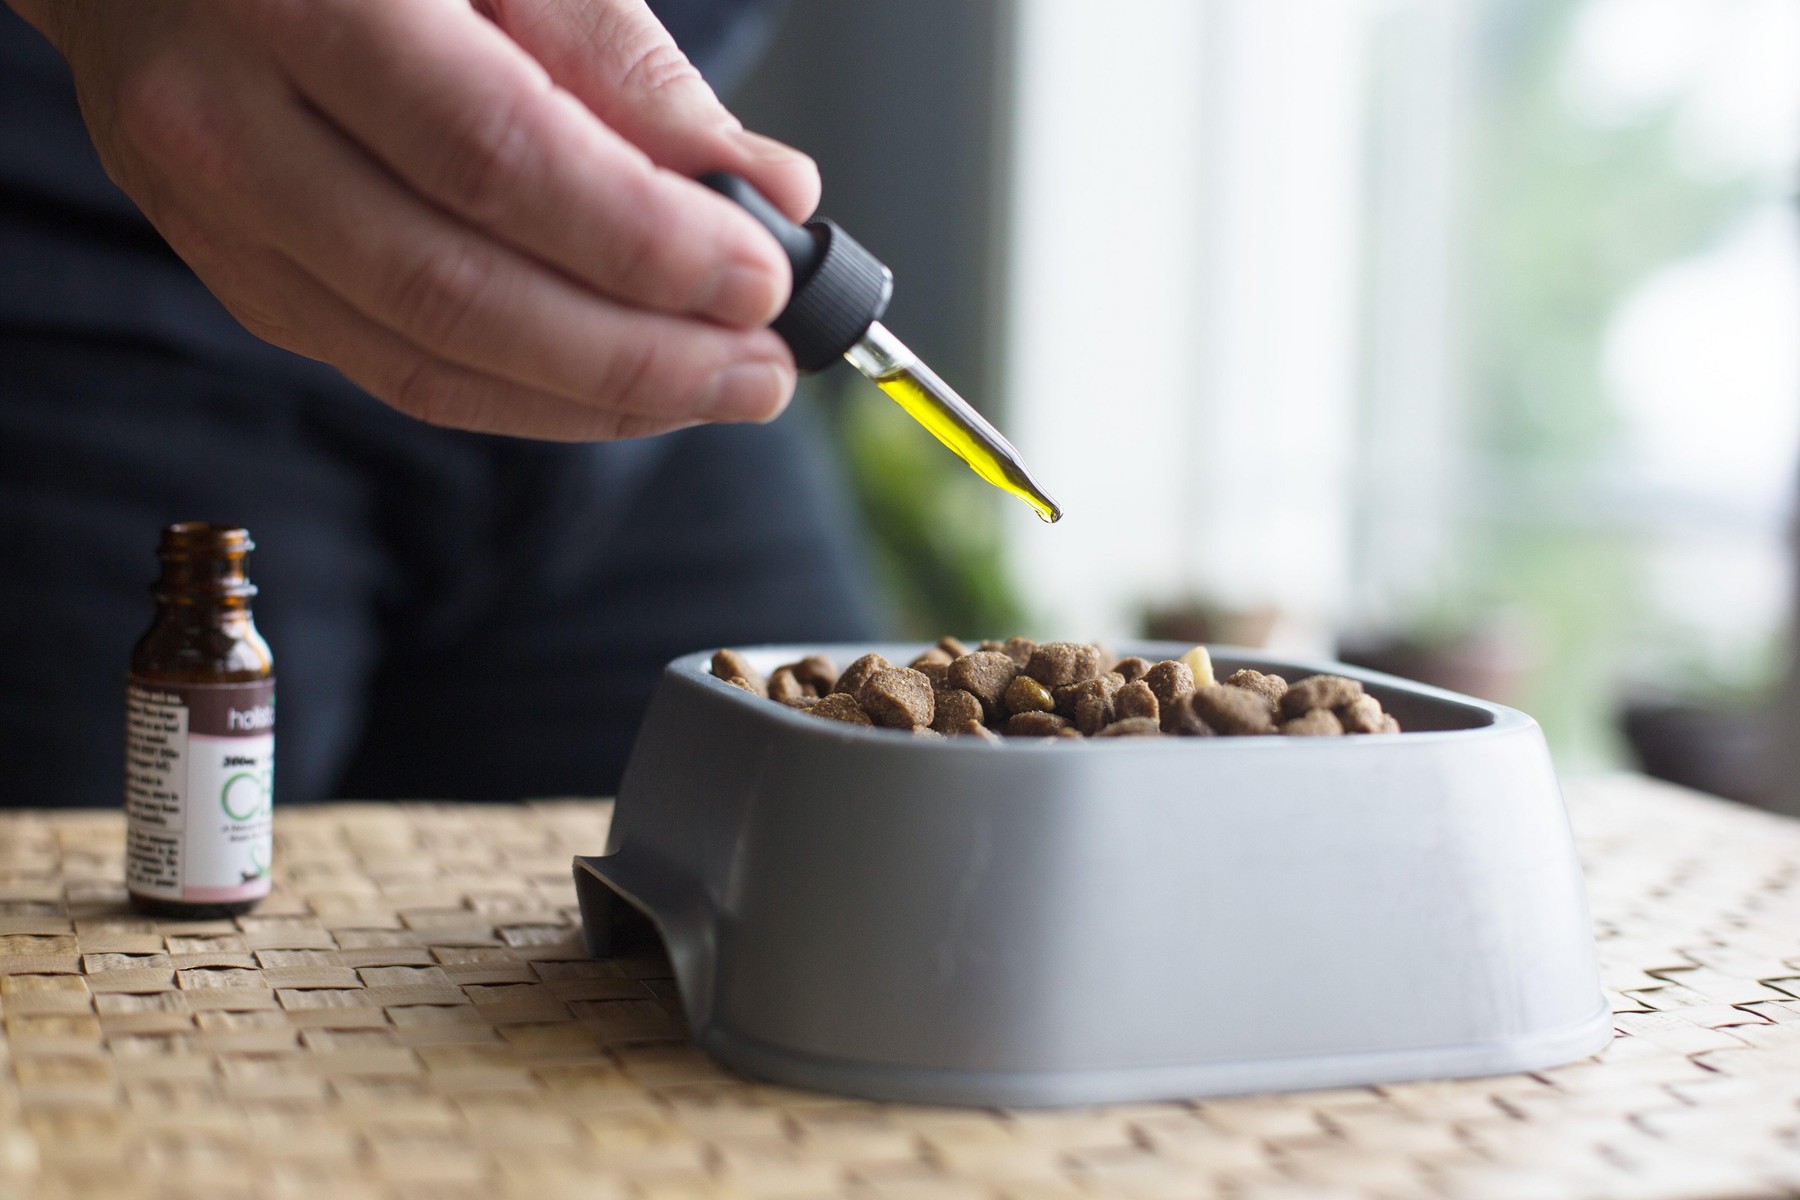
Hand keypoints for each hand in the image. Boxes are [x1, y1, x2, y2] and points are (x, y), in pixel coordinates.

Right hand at [11, 0, 816, 439]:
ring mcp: (222, 224)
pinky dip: (529, 399)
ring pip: (427, 361)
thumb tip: (758, 183)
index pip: (495, 159)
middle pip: (458, 290)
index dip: (640, 239)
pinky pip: (399, 374)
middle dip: (637, 350)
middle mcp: (229, 127)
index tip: (762, 276)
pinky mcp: (246, 283)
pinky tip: (623, 389)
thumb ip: (615, 57)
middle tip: (763, 367)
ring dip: (596, 397)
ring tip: (720, 388)